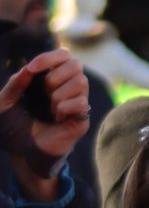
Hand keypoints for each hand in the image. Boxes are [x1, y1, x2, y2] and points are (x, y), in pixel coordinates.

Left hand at [0, 48, 90, 179]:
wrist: (20, 152)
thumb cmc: (13, 127)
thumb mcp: (4, 103)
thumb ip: (15, 84)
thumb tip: (29, 68)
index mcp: (50, 78)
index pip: (62, 55)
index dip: (50, 57)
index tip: (32, 69)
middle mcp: (67, 86)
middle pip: (76, 64)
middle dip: (55, 77)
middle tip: (44, 93)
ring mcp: (77, 101)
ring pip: (81, 81)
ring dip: (59, 95)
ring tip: (50, 108)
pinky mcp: (82, 117)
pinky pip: (82, 103)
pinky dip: (65, 108)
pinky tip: (57, 118)